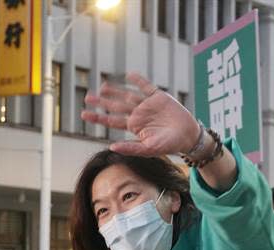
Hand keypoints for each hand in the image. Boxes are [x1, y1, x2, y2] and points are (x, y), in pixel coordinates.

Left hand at [81, 72, 199, 156]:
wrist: (189, 136)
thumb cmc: (170, 145)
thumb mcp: (150, 149)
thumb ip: (131, 148)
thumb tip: (111, 147)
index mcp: (135, 126)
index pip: (112, 121)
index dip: (98, 117)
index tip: (84, 114)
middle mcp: (139, 114)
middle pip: (116, 106)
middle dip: (102, 102)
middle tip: (87, 97)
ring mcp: (148, 105)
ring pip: (128, 95)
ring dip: (116, 91)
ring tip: (103, 87)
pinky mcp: (159, 97)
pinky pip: (146, 87)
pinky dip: (138, 81)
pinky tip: (129, 75)